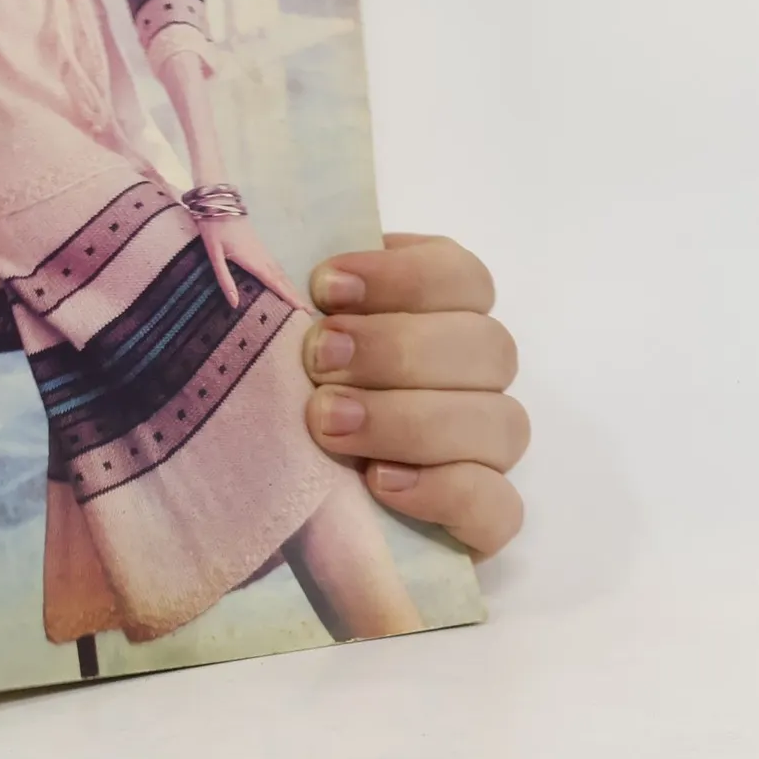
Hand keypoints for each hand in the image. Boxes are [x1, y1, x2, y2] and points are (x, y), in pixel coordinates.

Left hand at [197, 214, 305, 310]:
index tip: (304, 309)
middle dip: (295, 294)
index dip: (289, 297)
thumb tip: (235, 304)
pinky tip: (283, 280)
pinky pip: (275, 264)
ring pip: (280, 270)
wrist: (217, 201)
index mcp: (252, 260)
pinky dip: (283, 276)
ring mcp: (261, 248)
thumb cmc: (213, 228)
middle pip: (282, 278)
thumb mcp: (214, 256)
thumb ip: (224, 280)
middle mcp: (261, 255)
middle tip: (310, 311)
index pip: (274, 283)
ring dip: (291, 285)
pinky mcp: (258, 244)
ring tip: (300, 300)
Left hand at [302, 233, 526, 559]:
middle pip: (486, 347)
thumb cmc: (278, 383)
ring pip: (500, 424)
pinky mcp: (480, 521)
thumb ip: (293, 280)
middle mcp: (474, 374)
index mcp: (439, 308)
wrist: (258, 487)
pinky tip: (380, 481)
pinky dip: (443, 491)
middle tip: (319, 360)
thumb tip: (273, 237)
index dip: (403, 276)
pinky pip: (498, 509)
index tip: (324, 286)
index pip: (461, 275)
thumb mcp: (279, 324)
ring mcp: (485, 449)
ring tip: (328, 422)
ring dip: (409, 419)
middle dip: (397, 350)